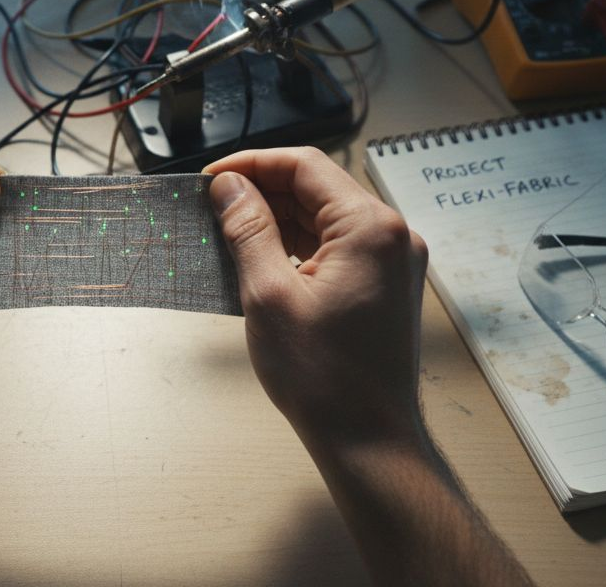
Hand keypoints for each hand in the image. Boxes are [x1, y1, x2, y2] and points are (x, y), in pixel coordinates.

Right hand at [204, 147, 428, 448]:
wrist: (368, 439)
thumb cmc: (326, 379)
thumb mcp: (269, 295)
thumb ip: (248, 230)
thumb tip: (229, 188)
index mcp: (371, 229)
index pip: (304, 166)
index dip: (252, 164)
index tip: (212, 178)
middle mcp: (391, 236)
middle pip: (317, 188)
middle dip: (262, 192)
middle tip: (213, 207)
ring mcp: (393, 261)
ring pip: (325, 217)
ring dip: (278, 219)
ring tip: (229, 234)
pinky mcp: (385, 284)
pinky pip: (336, 245)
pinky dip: (297, 245)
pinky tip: (261, 258)